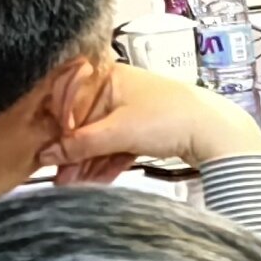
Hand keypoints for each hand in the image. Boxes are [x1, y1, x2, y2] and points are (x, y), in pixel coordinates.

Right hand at [46, 63, 260, 185]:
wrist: (215, 132)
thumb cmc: (174, 116)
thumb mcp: (118, 131)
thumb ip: (80, 144)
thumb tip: (50, 153)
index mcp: (108, 76)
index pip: (70, 103)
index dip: (57, 131)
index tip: (45, 154)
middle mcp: (119, 89)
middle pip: (85, 124)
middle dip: (72, 154)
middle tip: (58, 177)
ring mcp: (132, 110)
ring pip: (101, 138)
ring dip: (87, 163)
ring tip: (73, 184)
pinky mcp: (145, 129)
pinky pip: (117, 147)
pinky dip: (106, 163)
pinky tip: (94, 180)